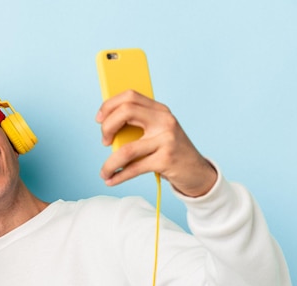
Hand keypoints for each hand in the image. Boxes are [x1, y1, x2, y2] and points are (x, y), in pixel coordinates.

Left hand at [96, 90, 216, 196]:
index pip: (130, 96)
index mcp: (160, 110)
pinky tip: (111, 179)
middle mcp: (164, 121)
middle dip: (107, 127)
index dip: (109, 105)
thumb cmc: (171, 152)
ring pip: (126, 149)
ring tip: (104, 172)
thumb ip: (137, 127)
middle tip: (104, 141)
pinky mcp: (166, 160)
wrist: (197, 172)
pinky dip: (118, 175)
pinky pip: (134, 168)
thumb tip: (107, 129)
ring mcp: (166, 140)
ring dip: (109, 163)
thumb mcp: (157, 133)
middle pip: (126, 112)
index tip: (99, 119)